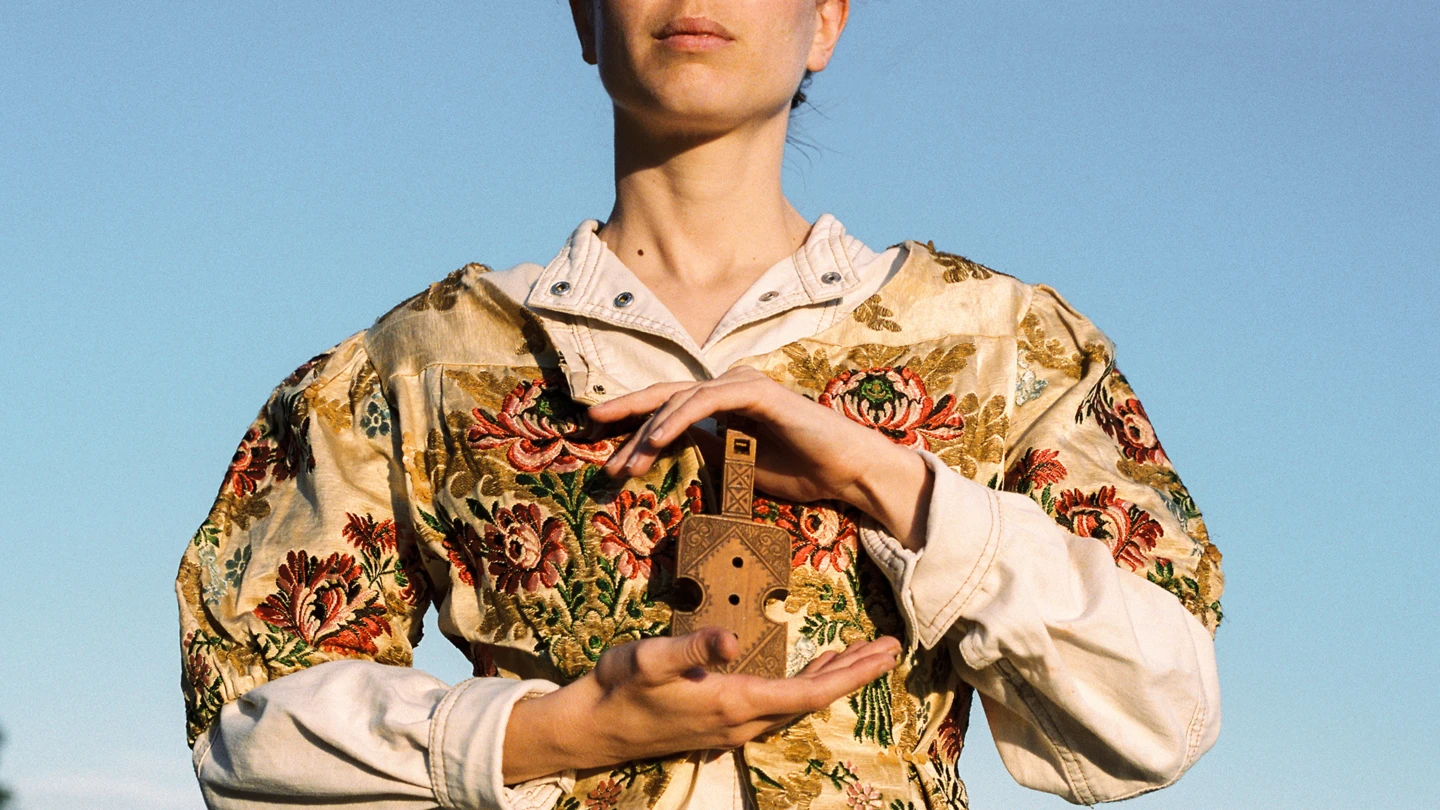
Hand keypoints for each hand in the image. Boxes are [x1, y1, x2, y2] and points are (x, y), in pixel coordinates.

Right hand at [502, 628, 900, 783]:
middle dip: (854, 673)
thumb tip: (731, 638)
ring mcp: (732, 725)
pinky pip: (779, 703)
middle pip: (813, 699)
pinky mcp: (722, 720)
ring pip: (798, 702)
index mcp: (734, 703)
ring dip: (833, 678)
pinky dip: (805, 684)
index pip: (808, 693)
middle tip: (891, 647)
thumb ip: (693, 646)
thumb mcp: (651, 658)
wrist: (591, 726)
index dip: (851, 675)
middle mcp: (741, 720)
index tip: (885, 654)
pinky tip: (811, 670)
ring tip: (863, 653)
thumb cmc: (620, 686)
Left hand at [588, 366, 933, 547]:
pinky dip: (679, 419)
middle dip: (624, 413)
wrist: (847, 473)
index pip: (666, 408)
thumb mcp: (736, 465)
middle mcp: (728, 386)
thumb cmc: (798, 470)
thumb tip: (663, 452)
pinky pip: (708, 401)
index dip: (630, 420)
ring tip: (624, 464)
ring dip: (648, 433)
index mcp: (722, 402)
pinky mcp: (758, 392)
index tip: (597, 440)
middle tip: (587, 429)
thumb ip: (703, 451)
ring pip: (680, 400)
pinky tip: (656, 439)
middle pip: (664, 396)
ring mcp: (743, 385)